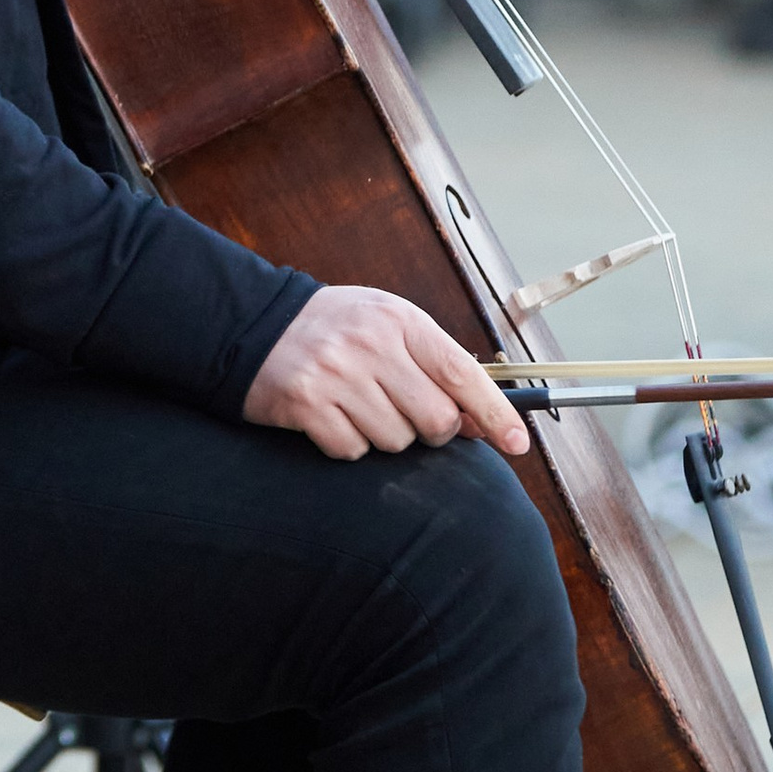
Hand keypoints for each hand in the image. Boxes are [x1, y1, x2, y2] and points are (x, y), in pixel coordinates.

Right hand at [244, 284, 529, 464]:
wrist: (254, 324)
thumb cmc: (334, 329)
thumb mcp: (388, 327)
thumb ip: (434, 367)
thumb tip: (480, 422)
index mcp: (400, 320)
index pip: (462, 374)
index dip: (495, 414)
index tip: (517, 444)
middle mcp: (371, 345)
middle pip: (435, 420)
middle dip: (429, 429)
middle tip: (404, 410)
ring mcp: (337, 375)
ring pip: (395, 441)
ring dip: (383, 435)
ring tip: (358, 404)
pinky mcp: (306, 403)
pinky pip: (352, 451)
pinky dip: (346, 443)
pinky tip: (332, 417)